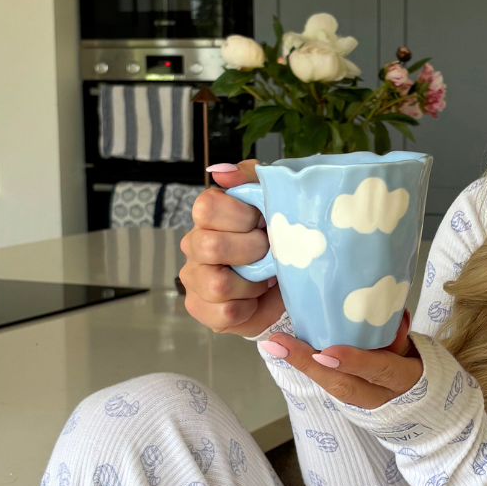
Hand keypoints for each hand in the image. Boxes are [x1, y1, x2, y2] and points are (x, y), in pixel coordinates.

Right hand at [179, 160, 285, 335]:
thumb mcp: (274, 200)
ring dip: (252, 284)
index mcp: (208, 216)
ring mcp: (194, 279)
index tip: (261, 222)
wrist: (293, 285)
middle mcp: (193, 245)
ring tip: (263, 280)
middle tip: (268, 254)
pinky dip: (249, 308)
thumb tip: (220, 173)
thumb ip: (250, 178)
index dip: (241, 217)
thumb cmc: (280, 239)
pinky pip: (225, 312)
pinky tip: (254, 300)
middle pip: (209, 247)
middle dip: (252, 253)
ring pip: (217, 284)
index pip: (206, 207)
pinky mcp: (201, 309)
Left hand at [259, 310, 423, 409]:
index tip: (326, 353)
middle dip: (309, 364)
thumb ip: (401, 336)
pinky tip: (284, 351)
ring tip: (275, 345)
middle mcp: (382, 397)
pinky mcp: (350, 403)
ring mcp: (364, 404)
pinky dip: (308, 367)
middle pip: (343, 385)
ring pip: (331, 387)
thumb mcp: (418, 351)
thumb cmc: (419, 369)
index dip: (354, 362)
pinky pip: (328, 384)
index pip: (380, 370)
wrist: (425, 410)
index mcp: (405, 380)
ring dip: (301, 365)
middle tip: (278, 344)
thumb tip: (394, 314)